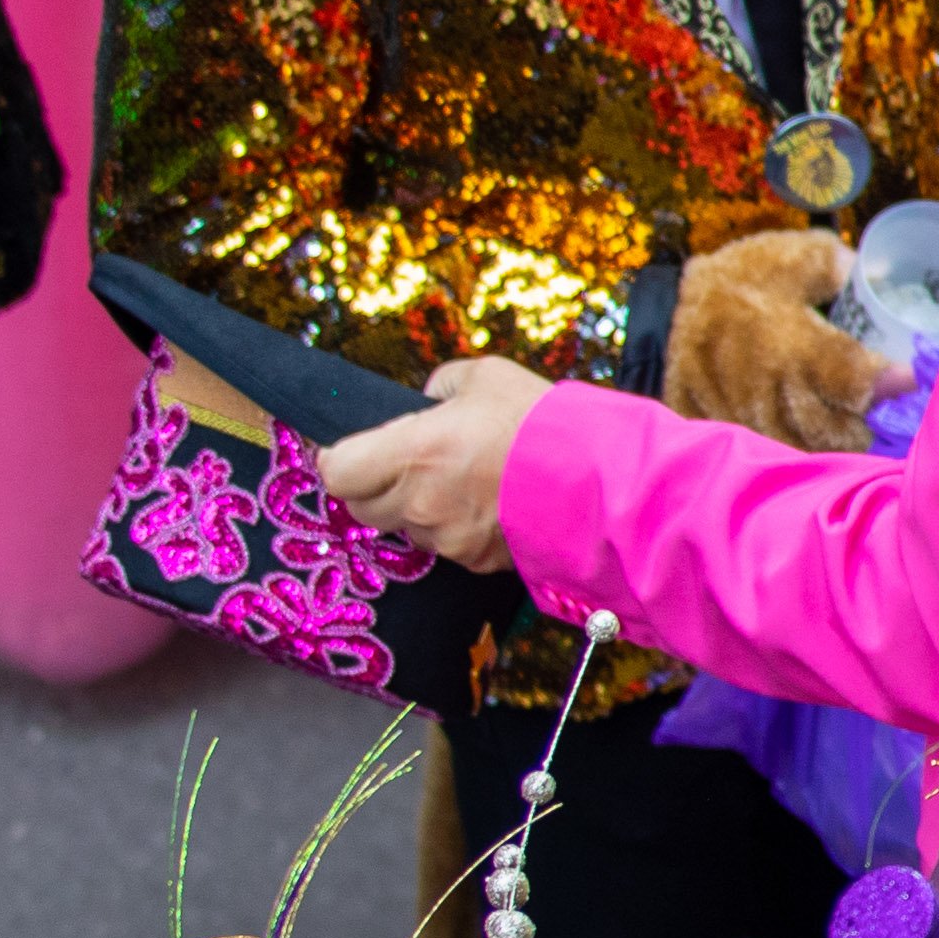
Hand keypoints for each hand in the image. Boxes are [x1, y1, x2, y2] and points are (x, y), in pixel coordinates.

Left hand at [322, 360, 544, 572]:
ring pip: (408, 529)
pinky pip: (448, 547)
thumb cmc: (540, 420)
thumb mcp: (486, 376)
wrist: (601, 477)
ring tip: (459, 485)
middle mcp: (419, 502)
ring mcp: (448, 538)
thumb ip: (442, 386)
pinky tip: (489, 506)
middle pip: (362, 507)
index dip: (338, 460)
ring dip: (418, 510)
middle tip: (404, 466)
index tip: (349, 451)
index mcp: (409, 453)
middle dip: (374, 487)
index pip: (336, 472)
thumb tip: (428, 399)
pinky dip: (458, 529)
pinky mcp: (477, 561)